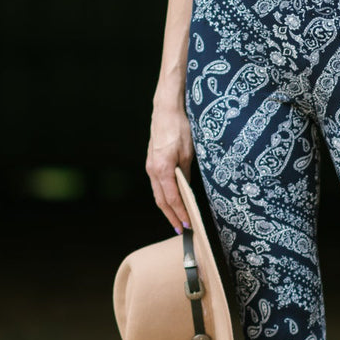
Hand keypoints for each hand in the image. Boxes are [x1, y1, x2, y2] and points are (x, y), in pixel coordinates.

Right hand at [145, 105, 194, 232]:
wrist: (166, 110)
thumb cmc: (179, 128)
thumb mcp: (189, 152)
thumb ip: (186, 173)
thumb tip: (186, 189)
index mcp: (162, 169)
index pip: (172, 198)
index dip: (180, 213)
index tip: (188, 224)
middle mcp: (153, 170)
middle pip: (161, 200)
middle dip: (172, 216)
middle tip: (181, 230)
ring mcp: (150, 166)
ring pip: (158, 193)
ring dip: (168, 208)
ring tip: (178, 219)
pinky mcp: (152, 162)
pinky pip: (157, 184)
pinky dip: (165, 195)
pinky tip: (173, 200)